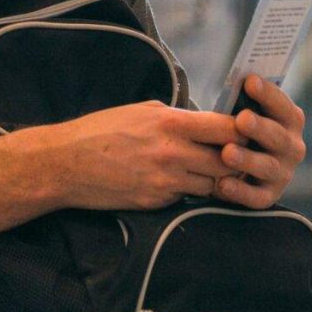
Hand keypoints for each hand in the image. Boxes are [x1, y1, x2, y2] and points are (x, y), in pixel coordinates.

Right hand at [50, 101, 238, 209]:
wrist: (66, 164)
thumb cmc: (102, 131)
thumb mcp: (142, 110)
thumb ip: (176, 117)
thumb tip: (203, 122)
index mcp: (171, 123)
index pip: (227, 128)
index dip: (242, 131)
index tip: (245, 132)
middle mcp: (173, 153)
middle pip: (228, 161)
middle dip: (235, 160)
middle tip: (236, 157)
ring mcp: (166, 181)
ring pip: (212, 184)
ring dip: (214, 179)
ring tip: (206, 170)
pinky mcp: (157, 202)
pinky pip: (186, 197)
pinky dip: (188, 190)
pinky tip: (177, 182)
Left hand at [214, 76, 308, 209]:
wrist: (242, 165)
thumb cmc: (241, 128)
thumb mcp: (246, 111)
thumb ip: (245, 100)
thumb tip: (238, 80)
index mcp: (291, 120)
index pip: (283, 106)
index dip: (268, 94)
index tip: (250, 81)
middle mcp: (292, 147)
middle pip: (278, 137)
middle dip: (260, 128)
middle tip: (242, 119)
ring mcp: (282, 173)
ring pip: (267, 167)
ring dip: (248, 159)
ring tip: (227, 153)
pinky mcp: (268, 196)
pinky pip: (256, 197)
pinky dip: (240, 191)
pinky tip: (222, 184)